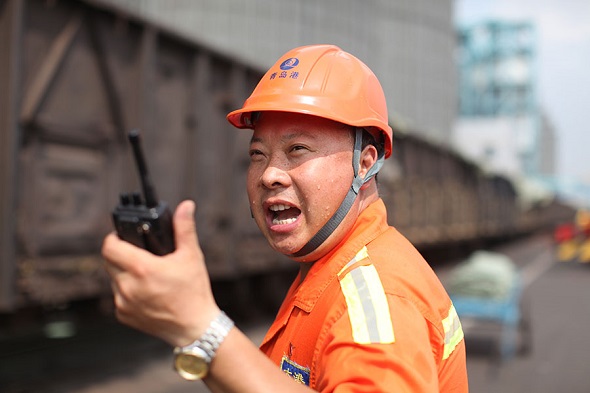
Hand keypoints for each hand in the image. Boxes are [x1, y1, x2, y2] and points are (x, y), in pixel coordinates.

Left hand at [102, 200, 218, 346]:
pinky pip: (118, 296)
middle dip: (120, 253)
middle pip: (109, 261)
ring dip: (123, 272)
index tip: (123, 236)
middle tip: (138, 252)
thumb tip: (186, 206)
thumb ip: (184, 229)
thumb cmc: (194, 292)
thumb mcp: (191, 256)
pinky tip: (146, 291)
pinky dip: (127, 290)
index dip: (114, 237)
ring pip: (113, 279)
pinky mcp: (123, 315)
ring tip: (144, 273)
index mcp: (142, 268)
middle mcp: (127, 286)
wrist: (195, 328)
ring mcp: (123, 303)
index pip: (109, 246)